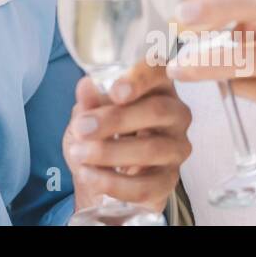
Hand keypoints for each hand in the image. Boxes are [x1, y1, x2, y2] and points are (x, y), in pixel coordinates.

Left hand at [63, 58, 191, 214]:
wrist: (103, 173)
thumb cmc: (102, 133)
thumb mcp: (89, 113)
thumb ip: (90, 101)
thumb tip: (86, 86)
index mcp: (157, 86)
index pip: (157, 71)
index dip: (139, 78)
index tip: (115, 91)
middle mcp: (176, 114)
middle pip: (157, 111)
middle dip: (115, 120)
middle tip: (82, 128)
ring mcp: (176, 148)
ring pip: (152, 149)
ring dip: (110, 152)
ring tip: (79, 153)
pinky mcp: (169, 181)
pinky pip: (146, 185)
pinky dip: (114, 182)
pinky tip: (89, 175)